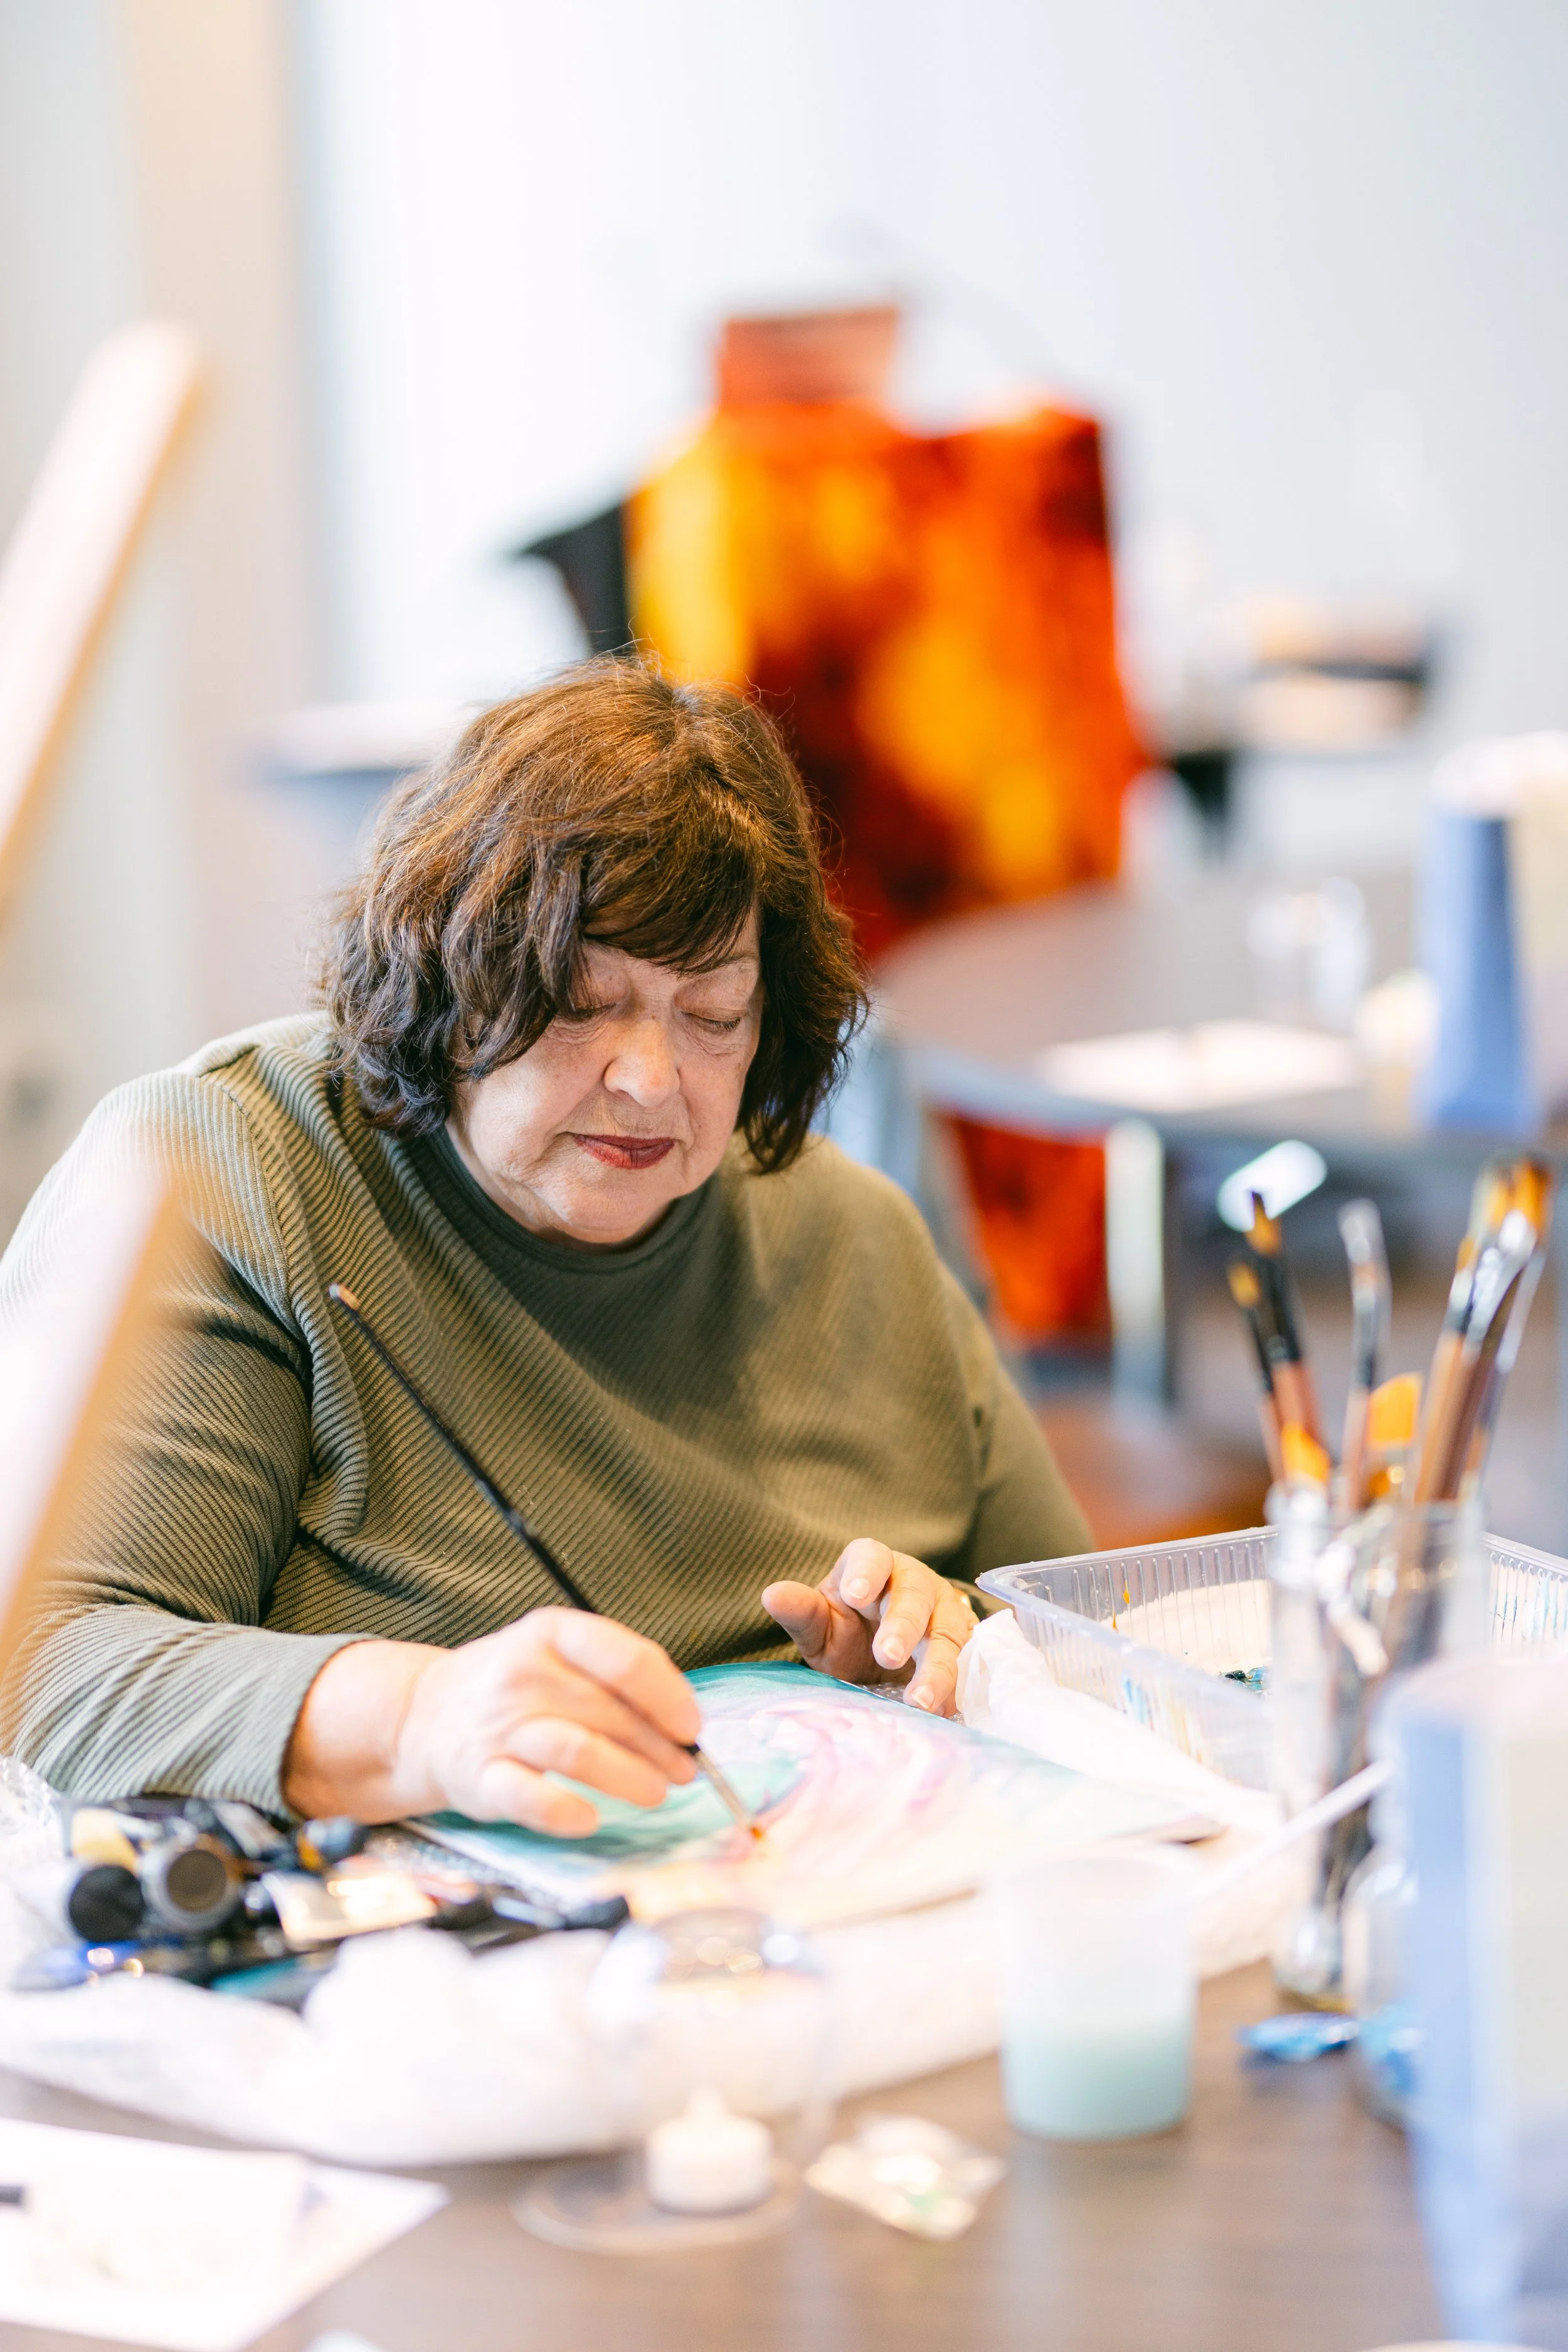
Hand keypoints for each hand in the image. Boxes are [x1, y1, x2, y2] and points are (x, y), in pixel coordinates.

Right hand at [283, 1607, 700, 1834]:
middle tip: (685, 1770)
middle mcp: (522, 1674)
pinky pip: (528, 1797)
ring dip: (629, 1776)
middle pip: (609, 1711)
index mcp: (551, 1634)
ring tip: (657, 1793)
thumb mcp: (559, 1656)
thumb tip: (684, 1725)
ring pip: (577, 1750)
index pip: (625, 1658)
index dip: (669, 1697)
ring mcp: (498, 1726)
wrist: (423, 1717)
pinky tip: (591, 1819)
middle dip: (659, 1746)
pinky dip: (564, 1812)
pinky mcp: (480, 1777)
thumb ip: (616, 1679)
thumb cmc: (514, 1688)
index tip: (692, 1727)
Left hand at [760, 1539, 976, 1716]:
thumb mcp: (820, 1625)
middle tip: (887, 1656)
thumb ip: (801, 1612)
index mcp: (873, 1566)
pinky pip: (969, 1663)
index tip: (854, 1595)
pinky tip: (944, 1712)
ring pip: (948, 1631)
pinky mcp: (966, 1643)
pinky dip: (958, 1687)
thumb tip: (771, 1595)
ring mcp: (945, 1611)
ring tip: (920, 1701)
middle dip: (903, 1625)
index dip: (866, 1573)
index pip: (872, 1556)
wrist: (885, 1655)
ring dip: (938, 1666)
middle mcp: (914, 1582)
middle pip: (915, 1595)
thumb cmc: (847, 1630)